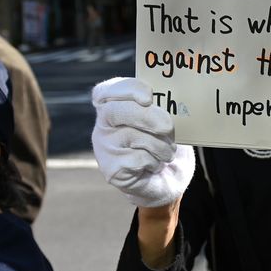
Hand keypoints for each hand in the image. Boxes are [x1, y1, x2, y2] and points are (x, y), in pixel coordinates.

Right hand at [91, 77, 194, 207]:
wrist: (166, 180)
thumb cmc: (163, 144)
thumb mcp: (164, 122)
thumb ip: (159, 107)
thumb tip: (169, 97)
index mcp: (112, 108)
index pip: (105, 91)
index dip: (126, 90)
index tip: (148, 97)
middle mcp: (102, 126)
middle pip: (115, 111)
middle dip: (147, 116)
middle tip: (168, 126)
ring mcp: (103, 148)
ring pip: (131, 136)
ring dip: (159, 145)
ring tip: (168, 152)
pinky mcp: (111, 169)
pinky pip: (137, 158)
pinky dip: (154, 161)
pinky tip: (155, 166)